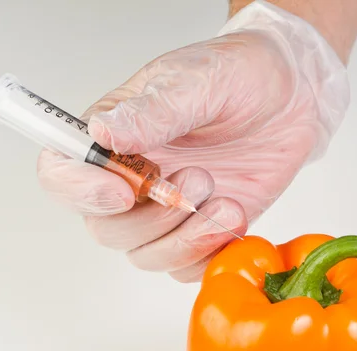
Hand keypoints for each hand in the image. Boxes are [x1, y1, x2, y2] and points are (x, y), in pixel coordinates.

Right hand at [36, 1, 347, 281]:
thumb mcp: (198, 81)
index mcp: (114, 138)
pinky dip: (210, 255)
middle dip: (155, 219)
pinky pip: (189, 268)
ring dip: (187, 241)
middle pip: (107, 229)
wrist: (293, 97)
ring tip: (227, 203)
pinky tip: (236, 218)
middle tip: (201, 180)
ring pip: (148, 256)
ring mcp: (168, 212)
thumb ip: (153, 110)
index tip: (124, 192)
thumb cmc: (240, 76)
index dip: (81, 193)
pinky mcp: (203, 232)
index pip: (63, 176)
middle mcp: (133, 180)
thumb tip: (103, 133)